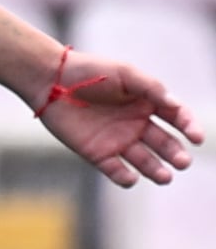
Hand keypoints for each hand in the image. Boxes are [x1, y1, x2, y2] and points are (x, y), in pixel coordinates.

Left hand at [35, 50, 201, 189]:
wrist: (51, 80)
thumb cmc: (90, 71)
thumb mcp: (124, 73)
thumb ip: (150, 87)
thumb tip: (174, 103)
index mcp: (147, 103)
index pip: (177, 117)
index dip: (189, 127)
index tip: (196, 137)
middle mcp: (137, 124)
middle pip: (164, 143)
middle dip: (176, 153)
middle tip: (182, 161)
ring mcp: (118, 140)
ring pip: (145, 161)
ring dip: (157, 170)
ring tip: (165, 176)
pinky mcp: (98, 153)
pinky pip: (116, 170)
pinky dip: (125, 177)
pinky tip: (131, 178)